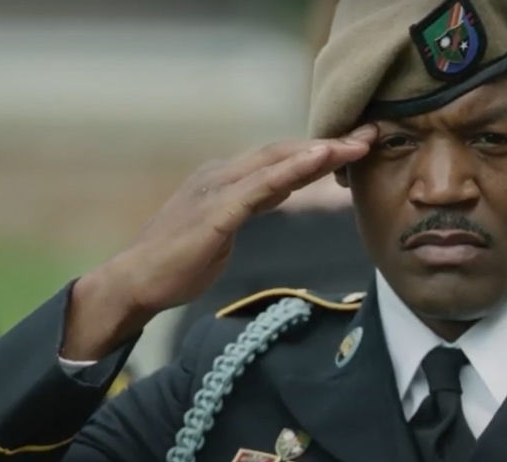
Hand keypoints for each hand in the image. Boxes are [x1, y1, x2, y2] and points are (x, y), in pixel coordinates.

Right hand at [63, 125, 377, 358]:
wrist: (136, 282)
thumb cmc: (176, 262)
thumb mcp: (224, 228)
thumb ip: (251, 206)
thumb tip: (280, 191)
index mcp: (222, 179)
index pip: (276, 159)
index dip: (315, 151)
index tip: (353, 145)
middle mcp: (219, 175)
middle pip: (282, 151)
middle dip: (327, 142)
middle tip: (371, 134)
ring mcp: (215, 190)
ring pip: (275, 162)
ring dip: (319, 151)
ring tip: (357, 143)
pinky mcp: (215, 213)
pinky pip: (260, 187)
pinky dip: (292, 171)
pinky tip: (318, 160)